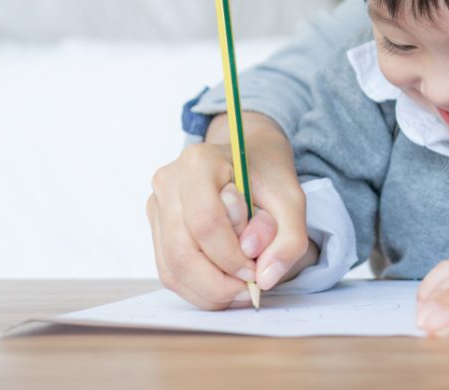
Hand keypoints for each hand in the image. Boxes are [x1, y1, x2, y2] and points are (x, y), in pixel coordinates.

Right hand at [146, 112, 311, 308]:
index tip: (256, 270)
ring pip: (172, 268)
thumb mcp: (293, 200)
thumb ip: (289, 238)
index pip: (206, 223)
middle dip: (218, 284)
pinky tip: (224, 285)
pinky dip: (197, 289)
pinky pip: (169, 271)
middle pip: (182, 252)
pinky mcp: (156, 226)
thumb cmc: (267, 175)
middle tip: (249, 290)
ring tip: (239, 289)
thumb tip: (264, 278)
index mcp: (199, 162)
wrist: (247, 155)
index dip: (230, 257)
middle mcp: (169, 181)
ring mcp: (157, 204)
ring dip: (208, 292)